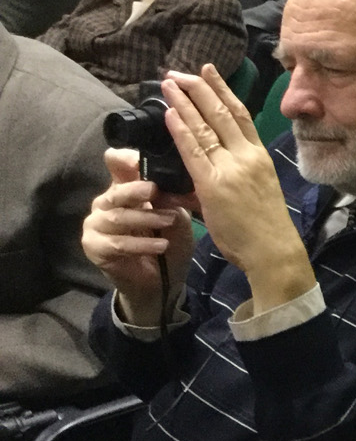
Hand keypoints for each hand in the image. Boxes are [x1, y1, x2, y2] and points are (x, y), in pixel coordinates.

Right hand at [82, 148, 195, 324]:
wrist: (163, 282)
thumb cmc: (169, 243)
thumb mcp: (176, 218)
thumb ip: (169, 200)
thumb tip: (167, 186)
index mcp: (124, 190)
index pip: (117, 166)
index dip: (124, 159)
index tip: (138, 158)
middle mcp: (105, 203)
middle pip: (116, 192)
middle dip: (136, 190)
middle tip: (154, 190)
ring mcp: (96, 225)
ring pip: (117, 217)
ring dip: (146, 219)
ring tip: (168, 222)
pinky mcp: (94, 246)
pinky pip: (117, 243)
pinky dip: (141, 244)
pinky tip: (161, 246)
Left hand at [160, 65, 313, 310]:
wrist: (273, 250)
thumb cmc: (263, 228)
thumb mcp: (252, 192)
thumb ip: (227, 177)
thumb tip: (200, 174)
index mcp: (259, 156)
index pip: (240, 114)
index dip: (222, 90)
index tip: (208, 72)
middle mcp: (247, 155)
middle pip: (222, 112)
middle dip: (199, 88)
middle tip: (181, 71)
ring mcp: (231, 168)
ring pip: (206, 126)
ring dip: (185, 101)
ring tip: (169, 82)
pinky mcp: (214, 184)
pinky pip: (194, 150)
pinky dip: (181, 129)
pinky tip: (170, 113)